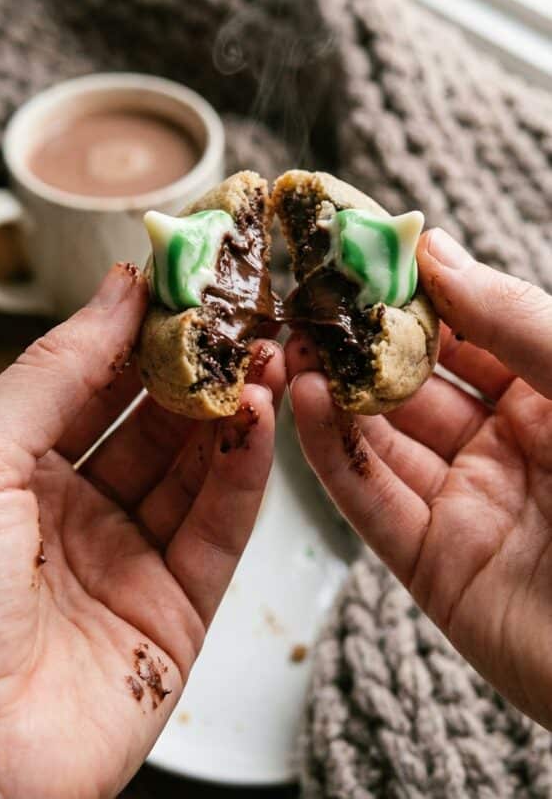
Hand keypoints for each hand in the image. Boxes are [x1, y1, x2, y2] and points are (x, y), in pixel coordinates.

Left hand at [0, 263, 282, 798]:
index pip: (93, 384)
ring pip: (194, 469)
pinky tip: (257, 420)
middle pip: (152, 422)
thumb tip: (118, 291)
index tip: (184, 284)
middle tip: (240, 316)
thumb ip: (59, 371)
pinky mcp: (175, 615)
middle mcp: (74, 513)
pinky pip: (218, 529)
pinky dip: (244, 472)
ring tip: (264, 357)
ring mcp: (127, 562)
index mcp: (17, 474)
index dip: (138, 333)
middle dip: (197, 368)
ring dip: (232, 411)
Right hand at [288, 228, 551, 727]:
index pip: (463, 330)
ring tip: (290, 342)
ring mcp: (467, 505)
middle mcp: (503, 445)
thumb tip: (433, 249)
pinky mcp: (436, 566)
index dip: (411, 290)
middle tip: (303, 296)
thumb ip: (512, 320)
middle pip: (411, 381)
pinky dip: (331, 454)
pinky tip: (303, 402)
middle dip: (356, 340)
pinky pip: (372, 502)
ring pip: (381, 438)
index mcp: (548, 395)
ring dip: (330, 391)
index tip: (354, 249)